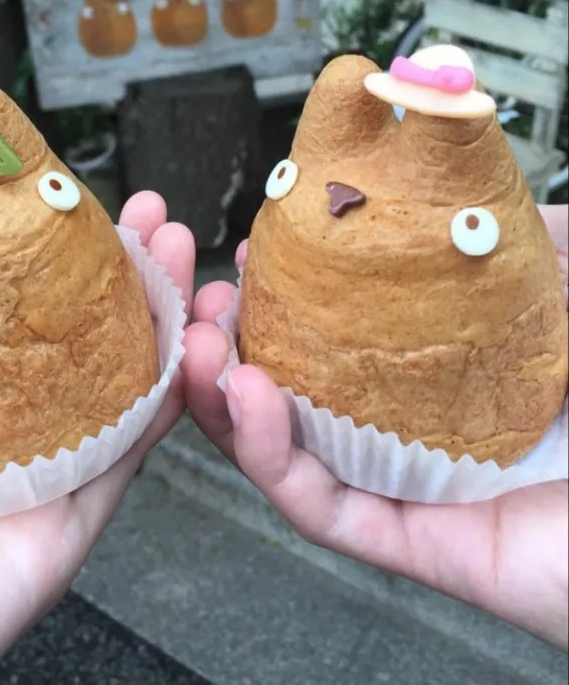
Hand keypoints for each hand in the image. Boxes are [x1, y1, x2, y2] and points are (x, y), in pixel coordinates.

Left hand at [0, 191, 193, 684]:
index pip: (20, 318)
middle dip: (126, 276)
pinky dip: (161, 401)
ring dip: (160, 322)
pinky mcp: (61, 530)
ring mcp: (37, 482)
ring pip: (119, 390)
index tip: (80, 201)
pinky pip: (122, 459)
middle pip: (84, 346)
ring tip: (180, 254)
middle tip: (154, 217)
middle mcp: (2, 439)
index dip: (57, 257)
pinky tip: (185, 348)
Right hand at [183, 204, 567, 649]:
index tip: (254, 253)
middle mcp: (420, 431)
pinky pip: (324, 507)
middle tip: (200, 303)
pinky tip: (244, 396)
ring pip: (289, 452)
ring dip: (224, 397)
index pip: (343, 336)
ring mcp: (415, 491)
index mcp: (447, 374)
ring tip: (194, 346)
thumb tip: (492, 185)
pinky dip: (270, 455)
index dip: (286, 295)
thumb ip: (543, 245)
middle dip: (230, 346)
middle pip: (297, 391)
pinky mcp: (418, 544)